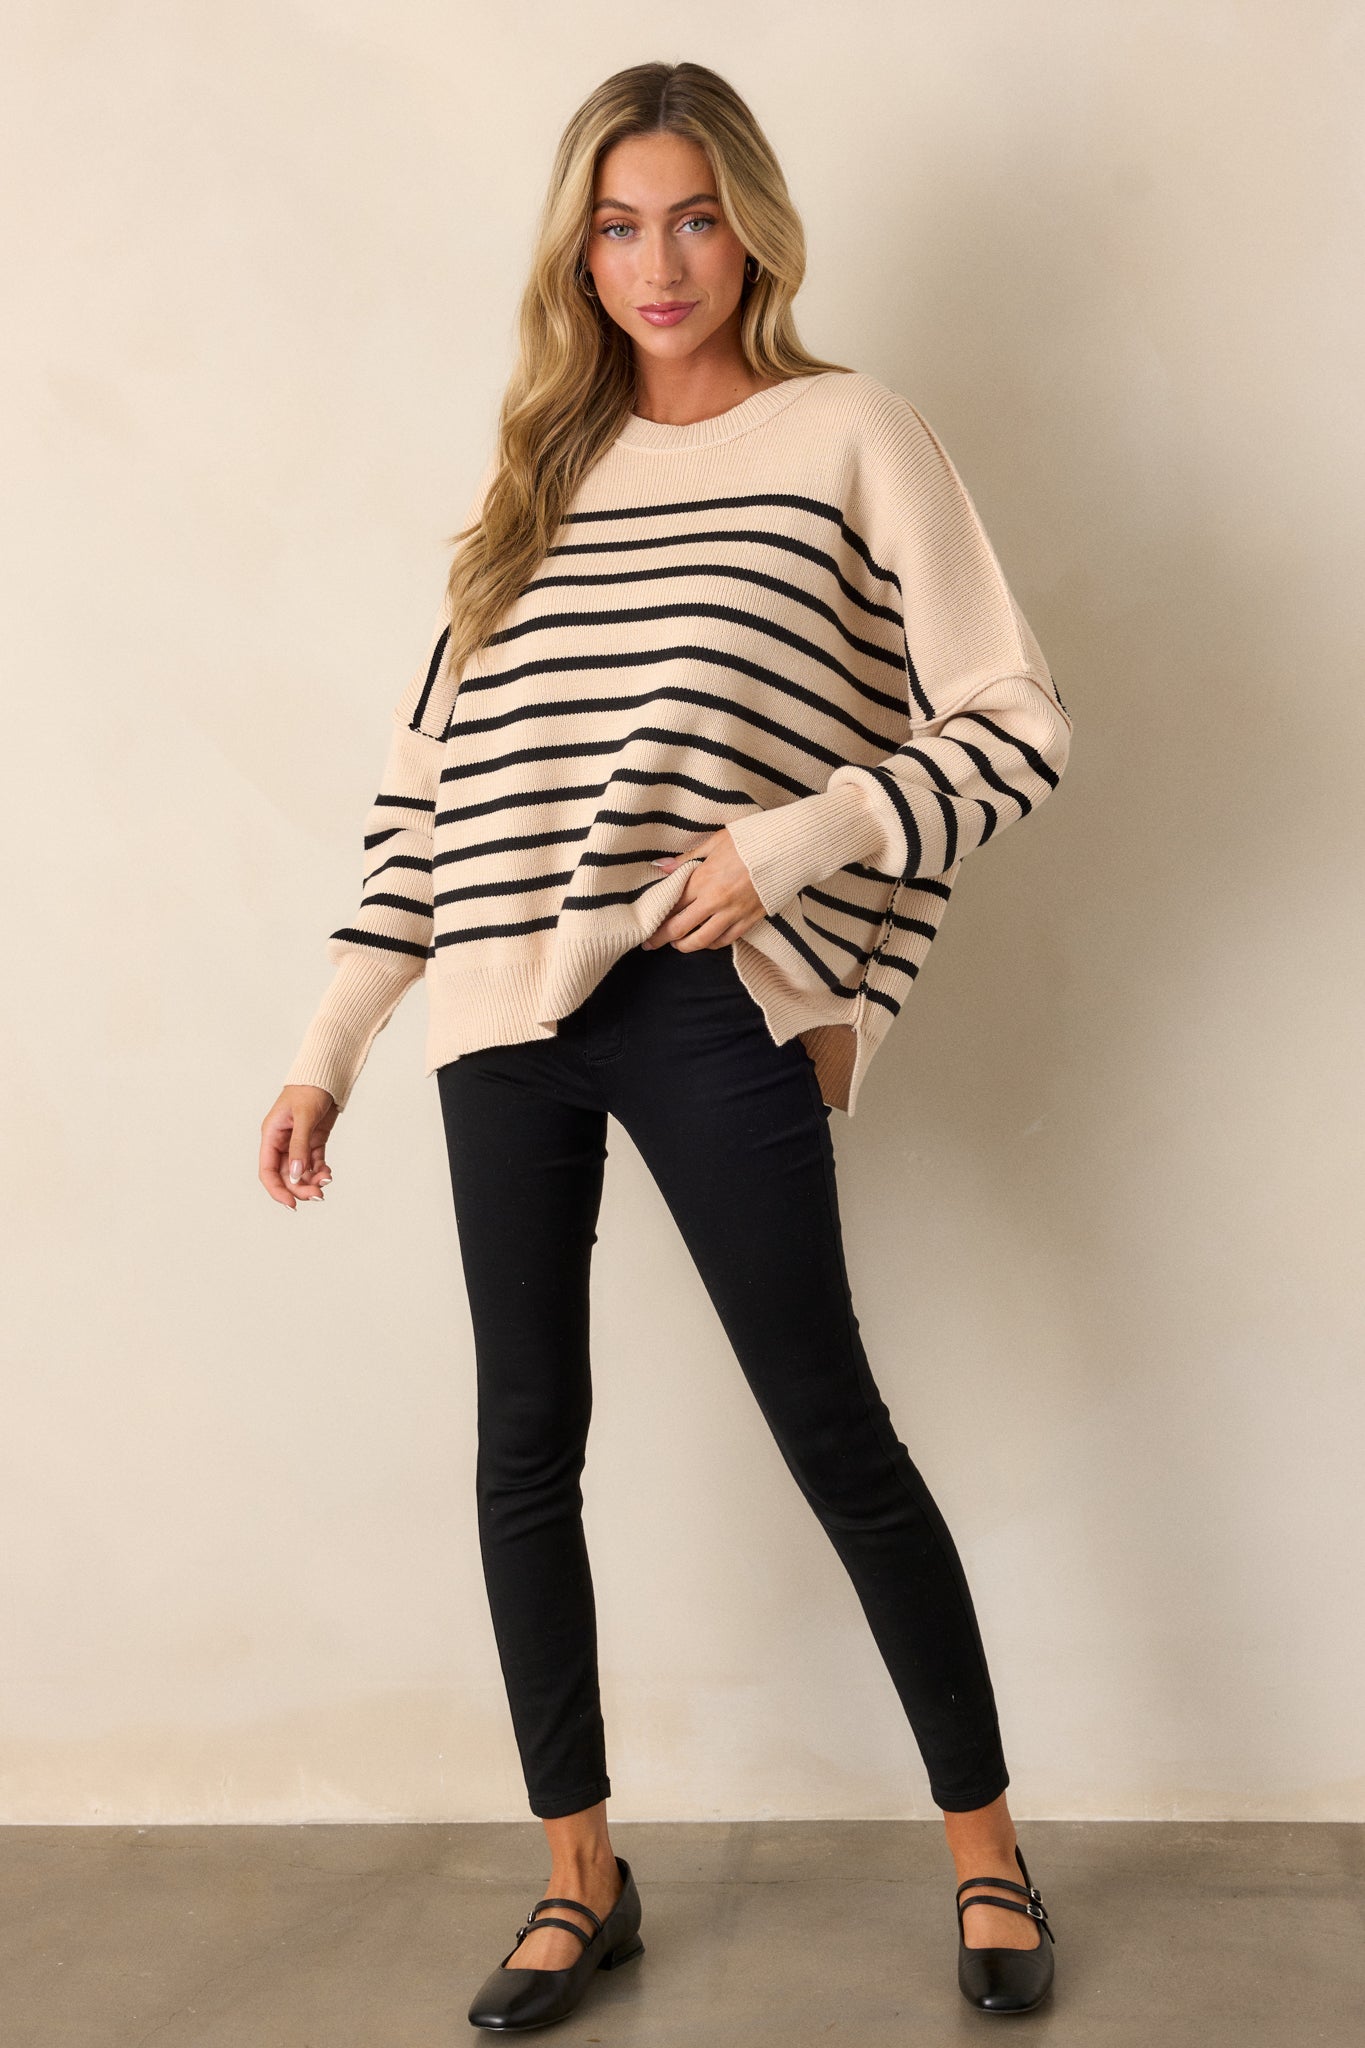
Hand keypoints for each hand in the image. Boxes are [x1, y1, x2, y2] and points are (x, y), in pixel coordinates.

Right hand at [259, 1084, 338, 1208]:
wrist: (327, 1075)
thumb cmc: (309, 1089)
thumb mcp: (304, 1117)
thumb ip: (299, 1146)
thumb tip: (295, 1175)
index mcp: (271, 1135)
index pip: (267, 1171)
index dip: (277, 1190)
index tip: (291, 1204)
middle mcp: (282, 1142)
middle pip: (285, 1175)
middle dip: (299, 1188)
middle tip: (317, 1196)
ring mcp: (298, 1143)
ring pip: (300, 1172)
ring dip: (312, 1181)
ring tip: (326, 1182)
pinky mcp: (313, 1141)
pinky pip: (314, 1163)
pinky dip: (320, 1171)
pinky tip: (328, 1174)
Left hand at [641, 827, 766, 950]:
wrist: (786, 850)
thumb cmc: (750, 841)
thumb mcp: (715, 843)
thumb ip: (686, 859)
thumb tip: (660, 866)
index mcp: (704, 879)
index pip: (672, 904)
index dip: (657, 916)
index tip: (647, 922)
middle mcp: (715, 900)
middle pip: (680, 927)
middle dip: (661, 938)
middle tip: (649, 943)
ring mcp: (733, 913)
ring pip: (702, 940)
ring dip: (685, 946)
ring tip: (676, 946)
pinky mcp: (750, 920)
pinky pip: (726, 940)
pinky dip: (711, 944)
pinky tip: (705, 942)